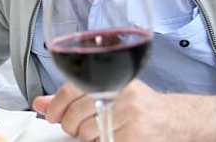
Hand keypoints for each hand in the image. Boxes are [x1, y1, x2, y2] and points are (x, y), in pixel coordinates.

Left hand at [33, 80, 186, 140]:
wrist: (175, 120)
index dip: (56, 105)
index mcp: (112, 80)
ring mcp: (130, 118)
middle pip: (76, 114)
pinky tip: (111, 136)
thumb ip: (72, 96)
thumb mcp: (108, 91)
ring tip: (100, 130)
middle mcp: (122, 96)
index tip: (51, 114)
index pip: (72, 89)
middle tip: (76, 126)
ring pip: (87, 132)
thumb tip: (40, 103)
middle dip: (70, 124)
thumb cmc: (139, 105)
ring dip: (86, 136)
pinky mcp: (134, 138)